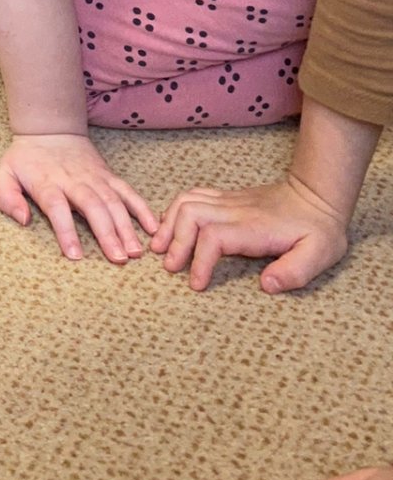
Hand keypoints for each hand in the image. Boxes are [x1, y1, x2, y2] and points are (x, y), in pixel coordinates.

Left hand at [0, 133, 157, 264]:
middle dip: (107, 233)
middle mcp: (75, 181)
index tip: (75, 256)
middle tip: (118, 259)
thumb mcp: (4, 174)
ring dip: (126, 227)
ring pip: (114, 202)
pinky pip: (128, 191)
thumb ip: (7, 198)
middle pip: (93, 207)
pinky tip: (153, 227)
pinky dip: (142, 208)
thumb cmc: (25, 158)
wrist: (49, 129)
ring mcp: (95, 177)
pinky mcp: (108, 175)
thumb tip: (24, 220)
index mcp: (48, 183)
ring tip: (135, 252)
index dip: (66, 231)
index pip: (57, 208)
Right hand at [151, 176, 349, 292]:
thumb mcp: (319, 254)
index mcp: (253, 227)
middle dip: (175, 240)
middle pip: (191, 214)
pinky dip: (176, 210)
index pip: (214, 237)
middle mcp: (235, 210)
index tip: (197, 285)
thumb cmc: (318, 229)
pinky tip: (173, 227)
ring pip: (187, 201)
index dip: (200, 261)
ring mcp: (229, 201)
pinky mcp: (226, 198)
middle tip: (169, 267)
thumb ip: (294, 272)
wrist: (317, 194)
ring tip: (160, 246)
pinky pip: (193, 196)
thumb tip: (266, 285)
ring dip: (170, 223)